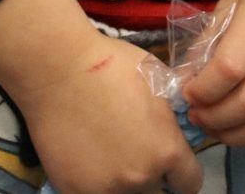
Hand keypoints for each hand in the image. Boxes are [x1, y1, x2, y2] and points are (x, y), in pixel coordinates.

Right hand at [17, 37, 202, 193]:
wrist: (54, 66)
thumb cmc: (107, 63)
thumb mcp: (158, 82)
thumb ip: (171, 119)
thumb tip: (176, 129)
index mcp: (167, 151)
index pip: (189, 182)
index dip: (179, 170)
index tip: (167, 161)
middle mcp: (141, 176)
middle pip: (156, 190)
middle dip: (148, 173)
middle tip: (130, 149)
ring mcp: (106, 186)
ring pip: (124, 193)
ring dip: (120, 179)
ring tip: (104, 152)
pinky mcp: (73, 189)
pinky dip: (91, 182)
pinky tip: (83, 158)